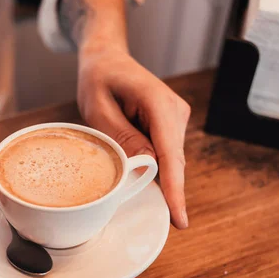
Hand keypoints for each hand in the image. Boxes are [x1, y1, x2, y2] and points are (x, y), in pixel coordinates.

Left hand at [77, 47, 190, 228]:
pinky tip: (135, 163)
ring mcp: (175, 118)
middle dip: (161, 187)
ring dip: (153, 173)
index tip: (179, 218)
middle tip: (139, 203)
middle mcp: (175, 111)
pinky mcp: (170, 125)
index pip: (169, 154)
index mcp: (158, 102)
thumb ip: (122, 137)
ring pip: (169, 160)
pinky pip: (164, 153)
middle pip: (172, 161)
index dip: (174, 189)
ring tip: (126, 164)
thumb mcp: (99, 109)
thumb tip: (145, 167)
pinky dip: (151, 164)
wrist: (107, 58)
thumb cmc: (99, 79)